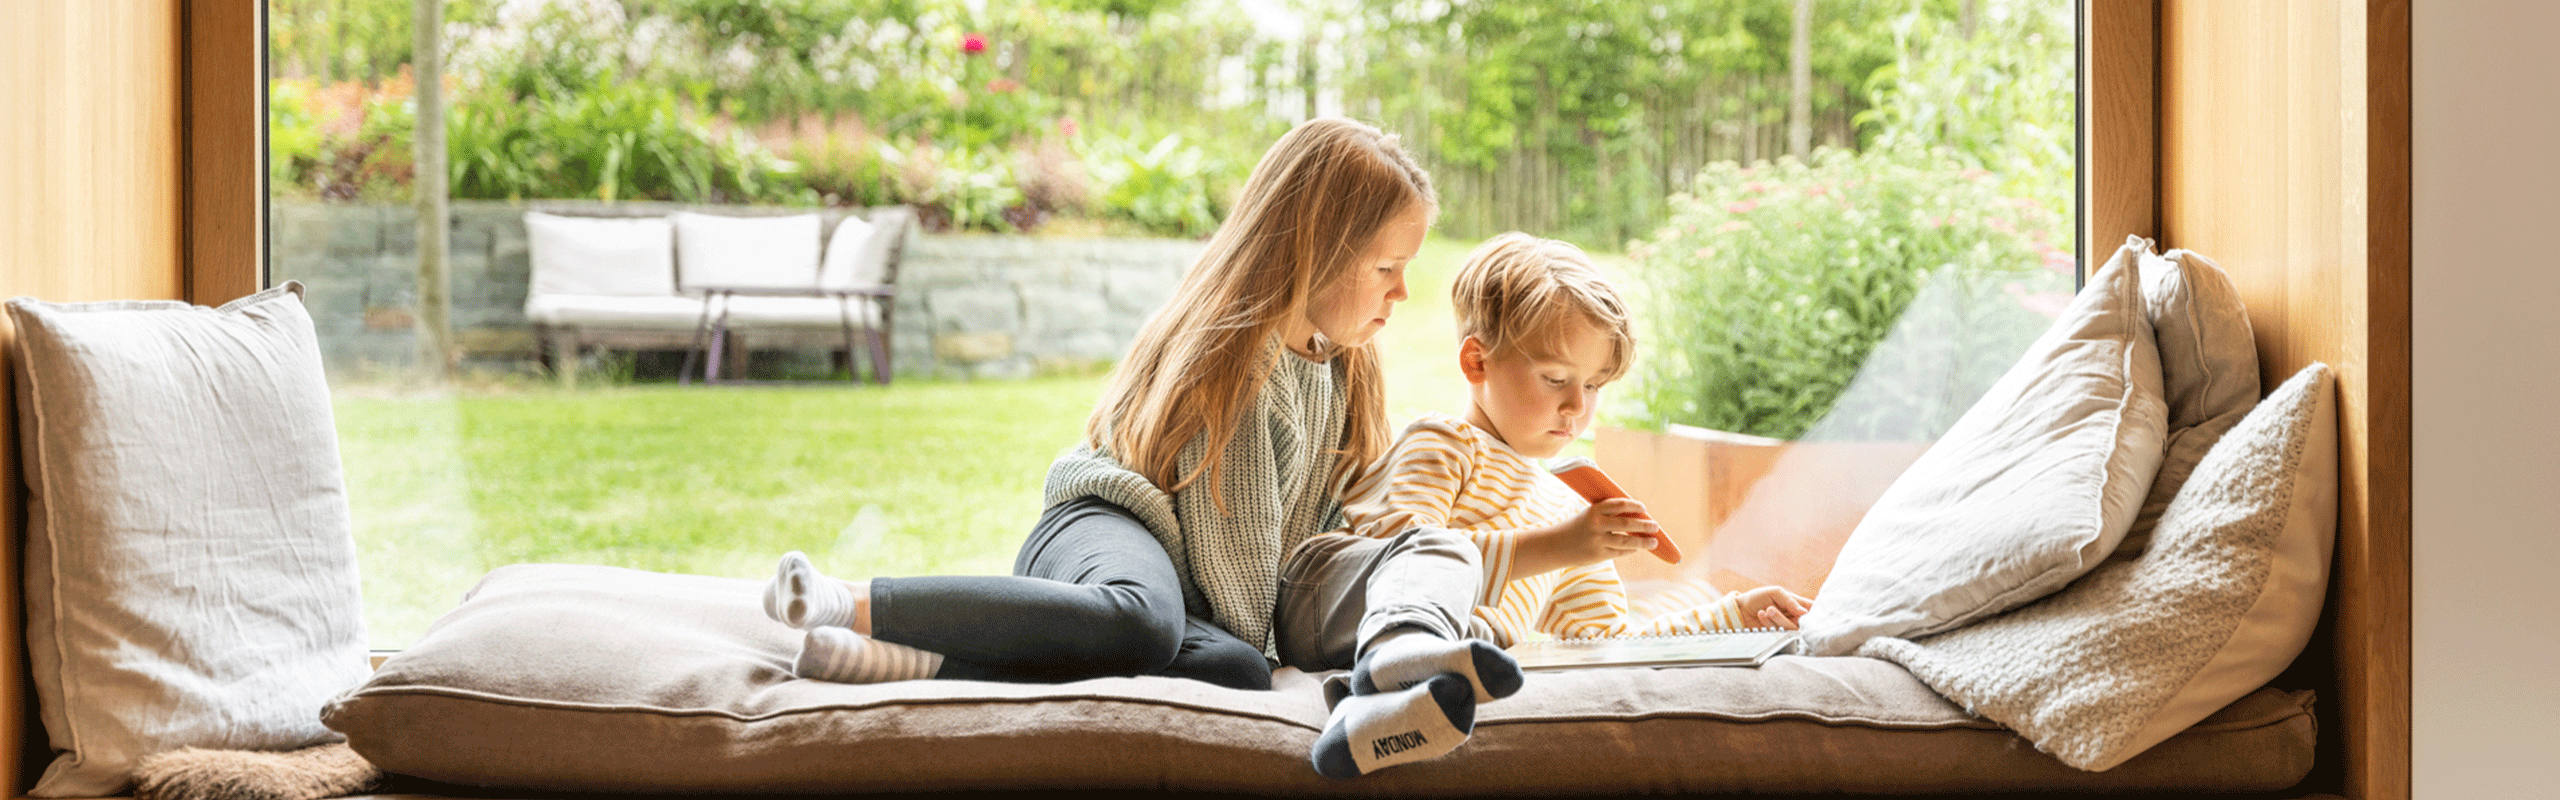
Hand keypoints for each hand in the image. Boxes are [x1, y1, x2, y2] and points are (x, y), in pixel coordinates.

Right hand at [1517, 498, 1662, 574]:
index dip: (1634, 506)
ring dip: (1643, 542)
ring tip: (1653, 541)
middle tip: (1655, 526)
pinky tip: (1637, 548)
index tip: (1643, 508)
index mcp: (1593, 511)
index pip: (1619, 505)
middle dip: (1644, 525)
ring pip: (1627, 542)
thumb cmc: (1576, 528)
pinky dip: (1631, 550)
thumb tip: (1637, 517)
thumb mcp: (1589, 515)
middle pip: (1627, 524)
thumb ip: (1608, 514)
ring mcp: (1597, 541)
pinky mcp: (1598, 555)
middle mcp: (1596, 525)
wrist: (1556, 546)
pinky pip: (1620, 552)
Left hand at [1732, 585, 1813, 629]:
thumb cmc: (1758, 598)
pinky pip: (1780, 633)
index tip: (1804, 612)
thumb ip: (1791, 601)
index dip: (1813, 613)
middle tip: (1771, 608)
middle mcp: (1794, 617)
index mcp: (1797, 605)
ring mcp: (1786, 627)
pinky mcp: (1777, 635)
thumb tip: (1805, 613)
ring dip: (1777, 619)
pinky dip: (1769, 624)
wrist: (1740, 609)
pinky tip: (1761, 615)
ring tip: (1766, 610)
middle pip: (1803, 622)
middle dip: (1786, 616)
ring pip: (1791, 629)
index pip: (1813, 610)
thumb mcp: (1775, 592)